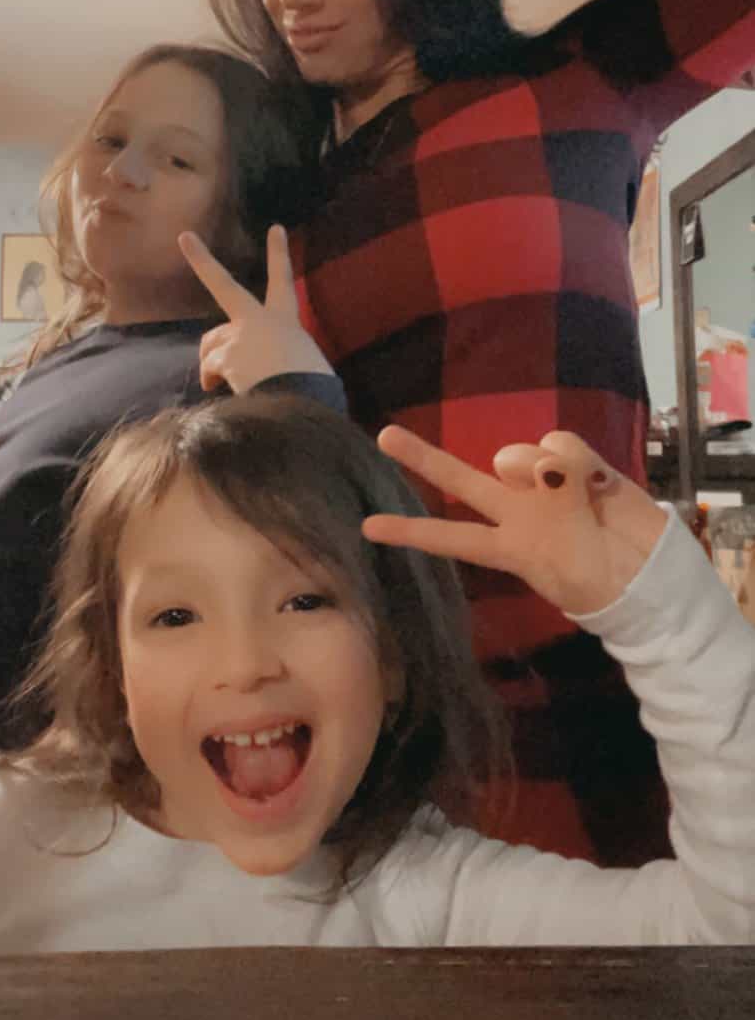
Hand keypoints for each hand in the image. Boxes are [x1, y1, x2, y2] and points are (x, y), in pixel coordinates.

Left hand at [178, 223, 333, 393]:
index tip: (276, 228)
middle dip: (202, 259)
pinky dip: (211, 379)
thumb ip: (281, 359)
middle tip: (185, 237)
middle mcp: (260, 320)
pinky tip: (219, 389)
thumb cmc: (312, 386)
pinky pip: (209, 366)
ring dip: (212, 360)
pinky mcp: (226, 355)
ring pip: (212, 341)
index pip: (282, 281)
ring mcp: (240, 335)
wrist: (303, 399)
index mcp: (286, 320)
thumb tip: (262, 376)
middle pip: (224, 285)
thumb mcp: (304, 364)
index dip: (279, 254)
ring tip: (221, 382)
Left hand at [363, 429, 666, 616]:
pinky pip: (561, 444)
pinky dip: (575, 460)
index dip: (411, 531)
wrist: (652, 575)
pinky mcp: (579, 465)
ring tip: (572, 495)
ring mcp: (545, 484)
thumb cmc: (602, 582)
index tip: (367, 528)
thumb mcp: (568, 559)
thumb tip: (547, 459)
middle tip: (384, 437)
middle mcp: (516, 509)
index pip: (450, 537)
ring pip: (520, 454)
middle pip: (462, 479)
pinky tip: (596, 482)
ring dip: (539, 468)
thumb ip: (554, 503)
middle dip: (424, 458)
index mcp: (506, 545)